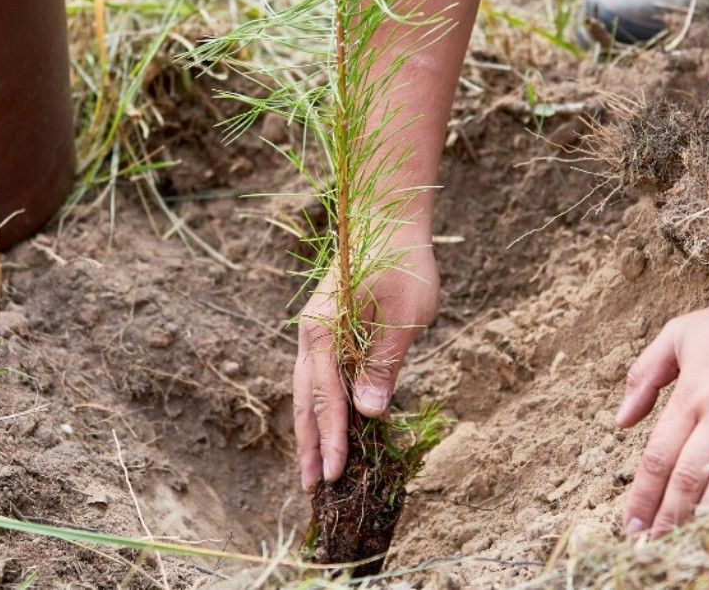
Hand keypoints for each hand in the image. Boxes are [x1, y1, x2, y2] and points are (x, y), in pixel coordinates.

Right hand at [293, 224, 438, 491]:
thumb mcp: (404, 314)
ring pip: (306, 393)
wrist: (385, 217)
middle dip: (310, 447)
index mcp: (324, 332)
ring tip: (312, 470)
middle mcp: (311, 336)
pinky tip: (327, 428)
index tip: (334, 477)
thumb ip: (384, 363)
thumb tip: (369, 413)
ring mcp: (316, 333)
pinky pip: (318, 378)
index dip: (332, 441)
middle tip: (311, 490)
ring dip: (310, 432)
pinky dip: (320, 408)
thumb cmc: (401, 261)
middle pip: (305, 402)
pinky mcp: (326, 331)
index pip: (327, 399)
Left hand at [618, 287, 708, 537]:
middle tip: (655, 546)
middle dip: (670, 517)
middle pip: (691, 478)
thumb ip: (643, 376)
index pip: (659, 457)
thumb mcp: (678, 335)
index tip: (631, 524)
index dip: (643, 496)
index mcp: (692, 393)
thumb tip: (620, 420)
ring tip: (690, 544)